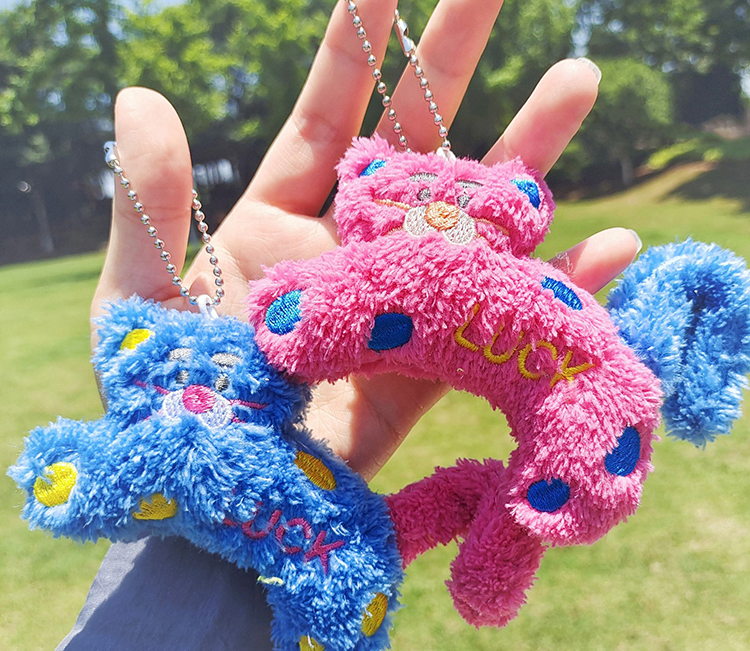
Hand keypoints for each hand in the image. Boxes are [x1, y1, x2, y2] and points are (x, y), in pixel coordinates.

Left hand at [93, 0, 640, 480]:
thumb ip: (148, 206)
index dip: (357, 52)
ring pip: (471, 219)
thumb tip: (138, 95)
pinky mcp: (436, 370)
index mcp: (281, 227)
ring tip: (578, 84)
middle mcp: (350, 256)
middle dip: (455, 69)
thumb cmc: (170, 405)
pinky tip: (611, 245)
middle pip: (412, 149)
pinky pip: (504, 317)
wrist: (221, 499)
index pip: (325, 122)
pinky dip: (558, 284)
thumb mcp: (144, 297)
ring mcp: (400, 309)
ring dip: (526, 156)